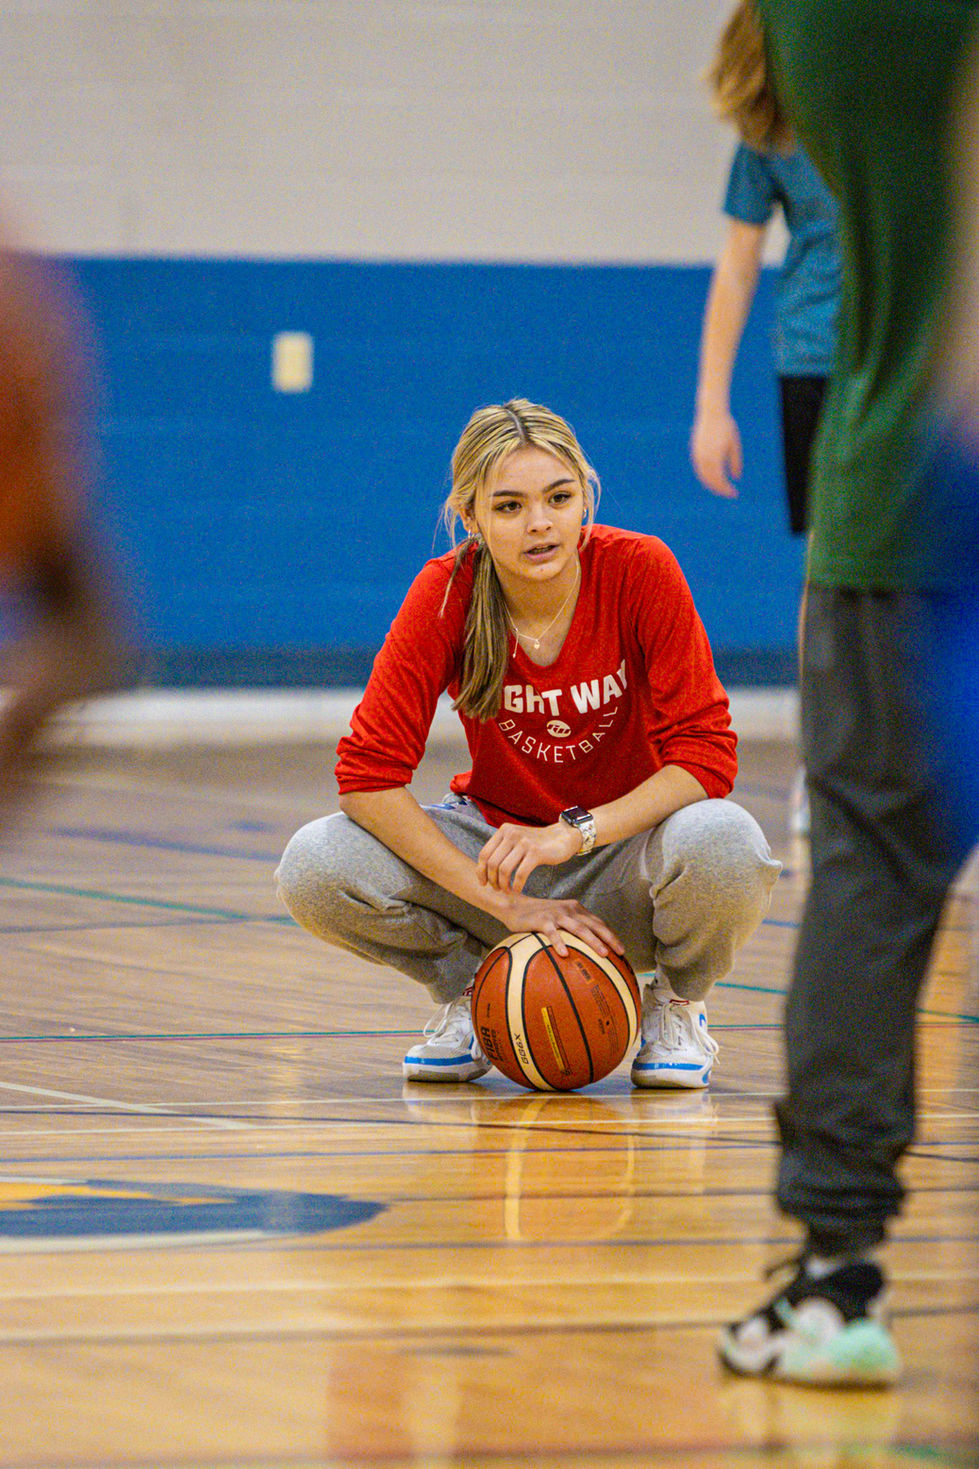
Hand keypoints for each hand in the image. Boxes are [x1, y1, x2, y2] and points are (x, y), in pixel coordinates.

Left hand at [477, 820, 579, 894]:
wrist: (563, 837)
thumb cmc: (537, 843)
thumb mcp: (516, 839)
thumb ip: (502, 849)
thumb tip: (484, 869)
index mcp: (504, 831)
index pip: (484, 854)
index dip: (481, 871)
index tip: (483, 883)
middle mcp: (511, 834)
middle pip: (492, 863)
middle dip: (492, 880)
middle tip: (497, 889)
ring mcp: (524, 843)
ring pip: (504, 870)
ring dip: (503, 885)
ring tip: (507, 891)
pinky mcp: (536, 853)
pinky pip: (520, 874)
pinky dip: (516, 886)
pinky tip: (517, 889)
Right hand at [494, 890, 623, 957]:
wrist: (515, 905)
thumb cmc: (538, 917)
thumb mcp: (558, 919)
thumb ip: (570, 930)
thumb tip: (584, 952)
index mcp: (576, 910)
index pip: (599, 923)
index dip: (611, 936)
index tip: (622, 950)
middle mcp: (570, 910)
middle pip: (594, 925)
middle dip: (609, 939)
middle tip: (620, 952)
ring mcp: (557, 914)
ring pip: (579, 928)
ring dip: (593, 941)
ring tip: (603, 953)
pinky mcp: (542, 920)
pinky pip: (553, 933)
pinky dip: (560, 942)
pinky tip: (565, 954)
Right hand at [691, 407, 741, 496]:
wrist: (711, 412)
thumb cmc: (726, 426)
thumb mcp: (734, 444)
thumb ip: (735, 461)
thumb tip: (736, 477)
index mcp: (715, 457)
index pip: (720, 480)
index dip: (726, 489)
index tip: (734, 493)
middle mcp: (704, 458)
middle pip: (710, 481)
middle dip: (720, 489)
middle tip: (729, 493)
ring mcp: (697, 455)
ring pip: (703, 477)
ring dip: (712, 484)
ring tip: (722, 487)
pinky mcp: (695, 452)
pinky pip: (699, 470)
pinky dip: (706, 477)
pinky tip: (714, 478)